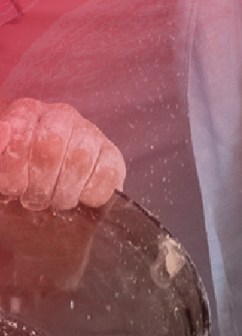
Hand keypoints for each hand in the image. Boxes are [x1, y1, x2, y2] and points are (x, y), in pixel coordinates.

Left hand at [0, 98, 125, 210]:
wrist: (54, 197)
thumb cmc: (24, 180)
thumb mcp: (4, 167)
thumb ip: (0, 148)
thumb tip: (4, 131)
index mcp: (28, 112)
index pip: (17, 131)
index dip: (13, 167)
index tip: (14, 189)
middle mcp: (61, 115)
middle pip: (49, 146)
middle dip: (39, 183)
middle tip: (35, 200)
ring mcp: (91, 134)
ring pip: (79, 161)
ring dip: (65, 192)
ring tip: (57, 201)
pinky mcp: (113, 156)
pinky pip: (107, 175)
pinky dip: (91, 194)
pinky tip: (82, 198)